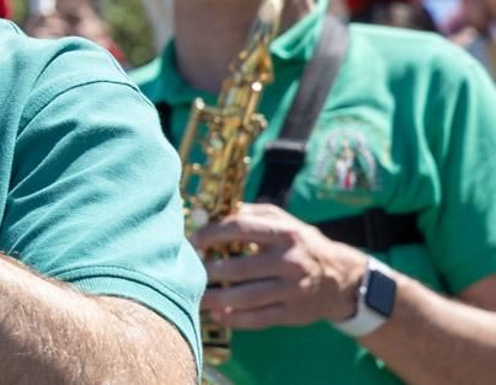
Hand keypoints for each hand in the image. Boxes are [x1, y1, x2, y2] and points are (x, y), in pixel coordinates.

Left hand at [193, 202, 368, 329]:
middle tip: (189, 271)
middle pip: (240, 268)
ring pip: (246, 297)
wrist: (341, 278)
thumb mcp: (282, 220)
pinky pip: (258, 319)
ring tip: (195, 296)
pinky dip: (234, 319)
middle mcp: (289, 261)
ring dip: (215, 298)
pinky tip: (216, 314)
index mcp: (284, 233)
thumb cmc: (300, 243)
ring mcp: (292, 290)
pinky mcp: (293, 314)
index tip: (194, 241)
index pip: (241, 228)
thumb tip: (209, 213)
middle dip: (208, 270)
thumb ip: (248, 213)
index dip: (212, 234)